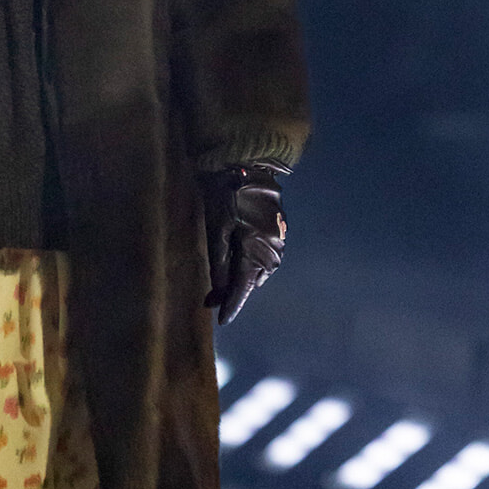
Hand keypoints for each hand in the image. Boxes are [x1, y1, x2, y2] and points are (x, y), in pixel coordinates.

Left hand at [201, 162, 288, 325]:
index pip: (242, 289)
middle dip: (232, 293)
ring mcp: (278, 243)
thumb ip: (219, 263)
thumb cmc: (228, 196)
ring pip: (257, 271)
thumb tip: (220, 292)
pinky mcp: (277, 233)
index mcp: (257, 253)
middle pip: (251, 282)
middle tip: (210, 300)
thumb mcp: (217, 229)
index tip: (221, 321)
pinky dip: (247, 264)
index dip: (231, 306)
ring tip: (219, 285)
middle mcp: (273, 252)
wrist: (249, 167)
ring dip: (240, 278)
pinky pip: (262, 258)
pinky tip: (234, 263)